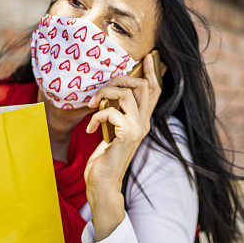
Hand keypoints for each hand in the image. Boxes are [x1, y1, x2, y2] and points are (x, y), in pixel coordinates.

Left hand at [82, 53, 164, 239]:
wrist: (102, 185)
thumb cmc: (103, 161)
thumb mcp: (110, 133)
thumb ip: (115, 116)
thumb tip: (108, 96)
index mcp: (142, 122)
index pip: (154, 92)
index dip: (153, 73)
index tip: (150, 58)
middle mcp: (144, 124)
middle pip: (143, 86)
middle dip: (120, 79)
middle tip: (101, 90)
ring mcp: (137, 129)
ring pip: (127, 94)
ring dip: (105, 94)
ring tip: (92, 106)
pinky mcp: (127, 135)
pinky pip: (111, 111)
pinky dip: (96, 116)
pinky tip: (90, 129)